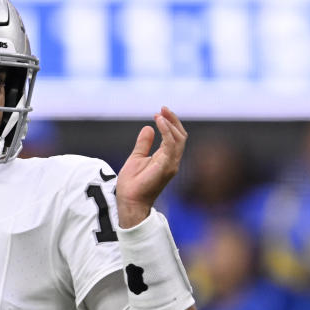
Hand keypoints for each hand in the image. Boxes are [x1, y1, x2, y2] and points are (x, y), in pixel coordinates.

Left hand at [115, 106, 186, 227]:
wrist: (129, 200)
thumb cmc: (132, 184)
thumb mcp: (136, 157)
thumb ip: (143, 144)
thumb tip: (147, 128)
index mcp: (166, 158)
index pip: (175, 137)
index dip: (170, 123)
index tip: (160, 111)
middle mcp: (172, 161)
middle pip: (180, 136)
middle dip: (173, 120)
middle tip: (162, 109)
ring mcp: (171, 164)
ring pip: (179, 139)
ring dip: (170, 124)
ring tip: (159, 114)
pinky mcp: (166, 167)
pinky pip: (171, 146)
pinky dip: (167, 132)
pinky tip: (158, 123)